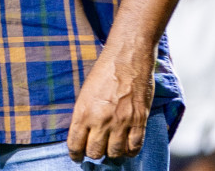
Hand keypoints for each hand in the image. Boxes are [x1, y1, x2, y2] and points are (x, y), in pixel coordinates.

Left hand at [66, 45, 154, 163]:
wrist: (126, 58)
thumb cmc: (103, 71)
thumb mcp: (84, 92)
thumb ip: (83, 114)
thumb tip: (82, 134)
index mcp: (83, 112)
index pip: (75, 144)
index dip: (75, 154)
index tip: (77, 156)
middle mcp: (101, 121)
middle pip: (95, 152)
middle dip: (93, 153)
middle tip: (96, 149)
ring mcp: (121, 122)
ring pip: (115, 153)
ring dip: (112, 154)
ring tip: (111, 148)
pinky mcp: (139, 121)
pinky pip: (135, 147)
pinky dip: (130, 151)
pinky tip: (126, 148)